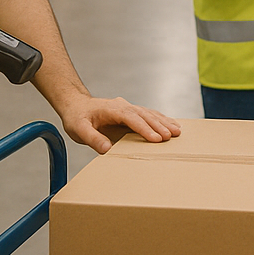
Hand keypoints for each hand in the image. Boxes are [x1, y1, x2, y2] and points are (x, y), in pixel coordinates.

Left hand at [57, 95, 181, 154]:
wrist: (75, 105)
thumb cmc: (77, 118)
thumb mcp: (79, 129)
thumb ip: (92, 138)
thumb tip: (107, 148)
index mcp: (112, 109)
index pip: (132, 118)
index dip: (144, 128)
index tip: (156, 139)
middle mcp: (123, 106)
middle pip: (145, 114)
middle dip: (159, 125)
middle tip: (172, 136)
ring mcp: (128, 107)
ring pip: (149, 113)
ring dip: (164, 122)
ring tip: (177, 131)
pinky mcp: (130, 112)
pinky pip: (148, 114)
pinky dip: (161, 119)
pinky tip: (171, 124)